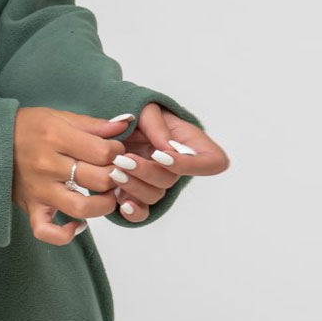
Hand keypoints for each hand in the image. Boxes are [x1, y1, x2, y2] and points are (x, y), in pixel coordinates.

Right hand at [12, 107, 154, 245]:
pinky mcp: (31, 207)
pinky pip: (47, 230)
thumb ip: (93, 124)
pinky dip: (65, 234)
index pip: (103, 152)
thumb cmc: (28, 127)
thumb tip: (124, 124)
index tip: (115, 151)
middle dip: (116, 176)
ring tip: (107, 196)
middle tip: (117, 173)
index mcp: (56, 137)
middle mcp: (48, 165)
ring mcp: (39, 190)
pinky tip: (79, 225)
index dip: (118, 153)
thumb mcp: (59, 116)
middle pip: (98, 179)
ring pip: (81, 208)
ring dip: (104, 205)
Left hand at [112, 103, 229, 221]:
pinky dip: (134, 212)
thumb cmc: (136, 112)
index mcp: (191, 145)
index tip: (161, 155)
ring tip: (114, 171)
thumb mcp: (147, 108)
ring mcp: (157, 182)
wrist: (110, 124)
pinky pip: (142, 212)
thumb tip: (167, 148)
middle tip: (124, 160)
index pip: (212, 162)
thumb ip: (157, 126)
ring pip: (154, 196)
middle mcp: (177, 168)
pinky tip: (123, 203)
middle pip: (171, 180)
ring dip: (133, 186)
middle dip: (147, 172)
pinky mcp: (138, 195)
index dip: (189, 165)